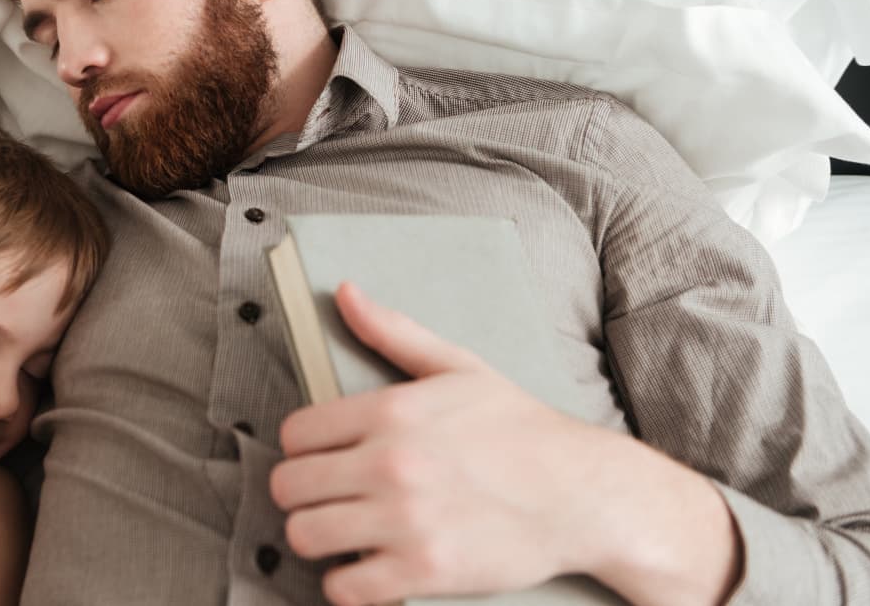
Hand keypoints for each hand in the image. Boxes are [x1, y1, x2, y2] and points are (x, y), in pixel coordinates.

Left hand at [269, 281, 615, 605]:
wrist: (582, 493)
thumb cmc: (521, 430)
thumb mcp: (458, 367)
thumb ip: (393, 332)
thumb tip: (346, 294)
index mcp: (390, 411)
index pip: (295, 434)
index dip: (301, 449)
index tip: (320, 459)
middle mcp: (390, 464)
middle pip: (288, 487)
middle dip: (300, 494)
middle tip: (325, 499)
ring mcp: (405, 520)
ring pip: (305, 536)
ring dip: (317, 538)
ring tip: (341, 534)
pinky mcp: (423, 571)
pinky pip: (344, 589)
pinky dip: (346, 586)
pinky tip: (365, 570)